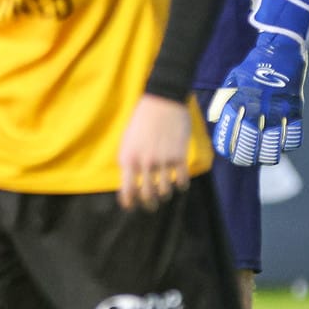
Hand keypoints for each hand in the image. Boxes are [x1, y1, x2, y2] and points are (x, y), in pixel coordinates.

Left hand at [117, 93, 194, 210]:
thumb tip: (130, 182)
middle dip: (150, 203)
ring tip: (165, 192)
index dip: (129, 202)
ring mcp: (163, 160)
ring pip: (165, 190)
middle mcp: (144, 163)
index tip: (132, 207)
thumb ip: (129, 161)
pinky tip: (180, 183)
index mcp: (127, 159)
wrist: (162, 101)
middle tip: (152, 205)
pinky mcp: (179, 156)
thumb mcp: (127, 141)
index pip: (127, 190)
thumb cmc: (141, 120)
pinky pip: (182, 180)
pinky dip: (181, 185)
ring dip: (165, 194)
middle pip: (147, 194)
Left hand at [208, 0, 308, 165]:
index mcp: (240, 98)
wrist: (282, 50)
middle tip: (243, 160)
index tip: (226, 154)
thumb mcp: (232, 80)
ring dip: (267, 155)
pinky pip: (294, 135)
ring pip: (273, 143)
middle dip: (245, 156)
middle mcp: (259, 105)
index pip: (230, 130)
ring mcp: (279, 108)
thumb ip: (222, 100)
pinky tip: (281, 145)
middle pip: (251, 141)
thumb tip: (215, 120)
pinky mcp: (296, 108)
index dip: (227, 146)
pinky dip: (287, 144)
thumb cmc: (253, 68)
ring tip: (262, 157)